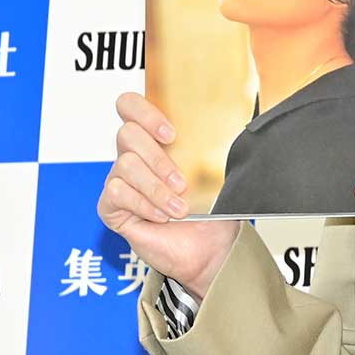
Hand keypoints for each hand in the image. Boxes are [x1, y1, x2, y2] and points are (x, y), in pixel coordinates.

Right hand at [97, 92, 239, 300]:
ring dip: (157, 188)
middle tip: (182, 181)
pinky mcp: (111, 206)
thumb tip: (243, 125)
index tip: (172, 134)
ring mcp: (120, 180)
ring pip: (125, 165)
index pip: (130, 106)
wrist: (209, 248)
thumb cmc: (214, 209)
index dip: (144, 111)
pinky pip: (116, 193)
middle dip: (158, 158)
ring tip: (180, 207)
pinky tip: (161, 216)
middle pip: (127, 133)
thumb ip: (217, 144)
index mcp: (157, 139)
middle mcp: (134, 155)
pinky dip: (144, 205)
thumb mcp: (220, 171)